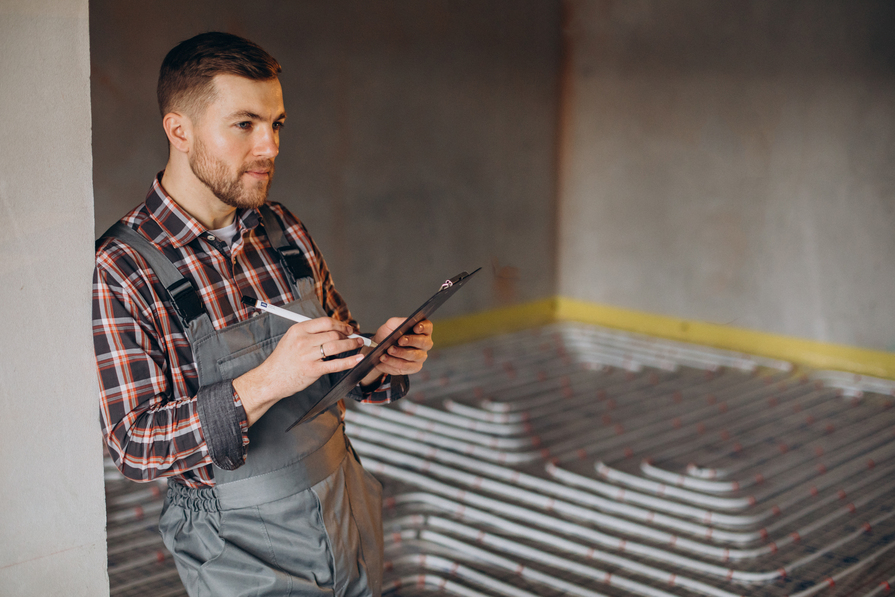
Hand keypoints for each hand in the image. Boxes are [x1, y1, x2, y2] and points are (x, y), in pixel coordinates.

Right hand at [234, 317, 363, 425]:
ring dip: (351, 345)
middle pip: (333, 334)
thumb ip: (310, 333)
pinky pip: (336, 364)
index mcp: (298, 330)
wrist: (270, 379)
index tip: (348, 328)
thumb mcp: (291, 339)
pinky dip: (350, 361)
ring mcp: (307, 355)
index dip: (340, 324)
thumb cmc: (282, 360)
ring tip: (358, 345)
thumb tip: (333, 330)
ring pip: (337, 346)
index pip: (325, 322)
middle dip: (348, 336)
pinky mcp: (312, 370)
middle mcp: (303, 340)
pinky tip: (358, 359)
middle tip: (355, 338)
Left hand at [360, 318, 433, 386]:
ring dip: (400, 353)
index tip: (415, 327)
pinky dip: (393, 362)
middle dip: (411, 340)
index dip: (423, 327)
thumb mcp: (391, 325)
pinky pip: (405, 366)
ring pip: (414, 355)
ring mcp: (420, 357)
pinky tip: (385, 358)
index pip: (428, 327)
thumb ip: (398, 322)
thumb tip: (405, 323)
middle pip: (423, 342)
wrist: (378, 349)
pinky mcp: (414, 368)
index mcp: (422, 330)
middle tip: (400, 340)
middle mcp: (424, 344)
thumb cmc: (388, 335)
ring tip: (389, 350)